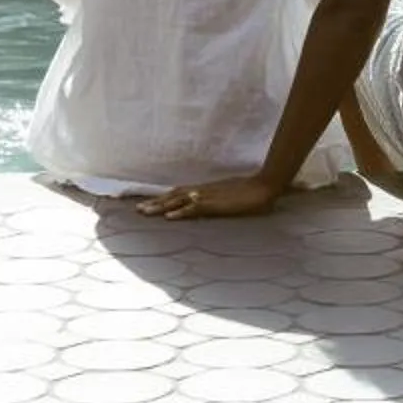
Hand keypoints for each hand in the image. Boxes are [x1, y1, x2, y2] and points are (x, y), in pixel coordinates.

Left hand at [139, 176, 281, 220]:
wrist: (265, 185)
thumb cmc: (251, 191)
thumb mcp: (230, 195)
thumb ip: (219, 199)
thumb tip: (210, 204)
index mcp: (206, 189)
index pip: (180, 192)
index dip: (164, 197)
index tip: (149, 202)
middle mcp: (203, 190)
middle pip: (174, 195)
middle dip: (155, 202)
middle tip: (137, 210)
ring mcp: (208, 196)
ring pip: (178, 200)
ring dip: (160, 206)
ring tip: (144, 212)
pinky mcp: (216, 204)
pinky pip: (195, 208)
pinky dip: (181, 212)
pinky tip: (169, 217)